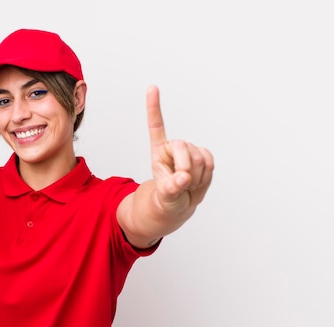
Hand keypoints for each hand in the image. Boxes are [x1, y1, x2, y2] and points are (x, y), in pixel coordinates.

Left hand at [146, 85, 213, 214]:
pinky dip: (206, 176)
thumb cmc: (166, 198)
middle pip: (185, 148)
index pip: (156, 126)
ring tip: (187, 185)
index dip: (154, 107)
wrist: (178, 204)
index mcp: (158, 151)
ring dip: (197, 177)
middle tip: (182, 184)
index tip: (152, 87)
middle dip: (186, 169)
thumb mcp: (164, 196)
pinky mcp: (204, 156)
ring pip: (200, 159)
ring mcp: (190, 151)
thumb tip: (182, 178)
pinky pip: (210, 164)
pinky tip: (198, 180)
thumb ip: (171, 187)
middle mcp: (174, 147)